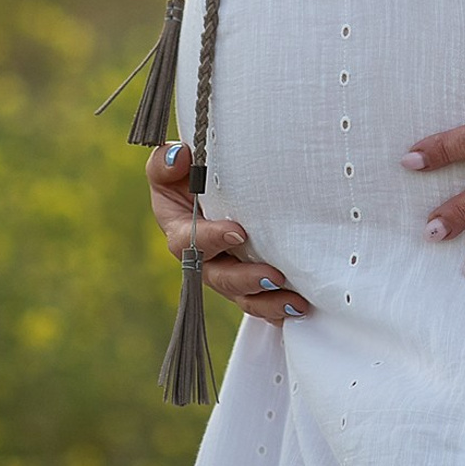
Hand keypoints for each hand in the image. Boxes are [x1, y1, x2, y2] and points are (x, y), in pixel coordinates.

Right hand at [144, 141, 312, 326]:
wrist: (210, 189)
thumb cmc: (188, 176)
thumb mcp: (170, 168)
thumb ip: (165, 163)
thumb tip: (180, 156)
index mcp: (180, 232)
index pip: (190, 242)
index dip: (212, 240)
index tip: (238, 232)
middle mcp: (202, 260)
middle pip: (220, 278)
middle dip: (246, 280)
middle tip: (273, 276)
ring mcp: (226, 273)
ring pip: (243, 297)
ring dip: (268, 302)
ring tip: (294, 302)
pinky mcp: (246, 283)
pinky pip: (260, 302)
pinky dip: (278, 309)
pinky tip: (299, 308)